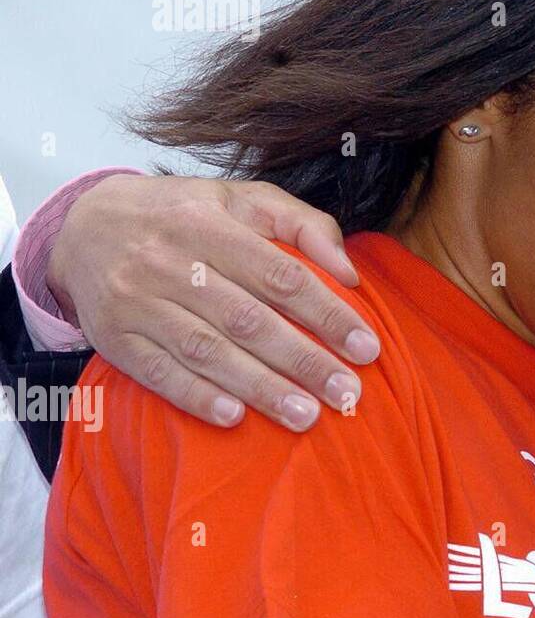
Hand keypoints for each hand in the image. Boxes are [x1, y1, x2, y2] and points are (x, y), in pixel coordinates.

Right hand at [47, 174, 380, 430]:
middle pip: (248, 320)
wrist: (86, 226)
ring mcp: (138, 302)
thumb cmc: (185, 214)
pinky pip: (158, 373)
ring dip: (260, 388)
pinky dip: (197, 396)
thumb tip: (349, 273)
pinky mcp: (114, 337)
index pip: (280, 275)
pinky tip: (234, 417)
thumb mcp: (243, 199)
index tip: (365, 347)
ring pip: (207, 351)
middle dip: (304, 361)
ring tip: (306, 415)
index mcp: (209, 224)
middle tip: (347, 394)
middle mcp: (170, 262)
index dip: (326, 313)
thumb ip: (303, 225)